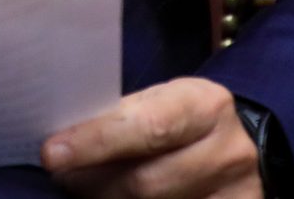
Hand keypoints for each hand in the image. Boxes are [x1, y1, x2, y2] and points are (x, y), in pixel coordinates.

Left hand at [41, 77, 260, 198]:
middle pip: (145, 184)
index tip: (52, 153)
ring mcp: (233, 196)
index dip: (96, 142)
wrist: (242, 150)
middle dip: (93, 183)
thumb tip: (63, 139)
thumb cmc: (187, 122)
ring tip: (88, 191)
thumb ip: (123, 118)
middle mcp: (226, 153)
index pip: (147, 127)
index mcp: (206, 107)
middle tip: (64, 178)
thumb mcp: (164, 103)